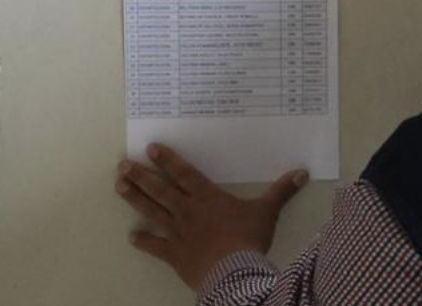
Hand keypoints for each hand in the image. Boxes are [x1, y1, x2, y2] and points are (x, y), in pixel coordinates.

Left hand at [116, 143, 308, 291]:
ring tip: (119, 187)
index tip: (151, 148)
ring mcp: (178, 233)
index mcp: (207, 197)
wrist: (234, 272)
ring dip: (135, 199)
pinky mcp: (174, 254)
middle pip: (160, 190)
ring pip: (152, 212)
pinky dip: (143, 241)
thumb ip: (282, 191)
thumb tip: (302, 172)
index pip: (184, 173)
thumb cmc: (248, 238)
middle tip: (122, 165)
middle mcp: (187, 210)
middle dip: (140, 176)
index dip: (167, 159)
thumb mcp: (268, 211)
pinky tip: (131, 237)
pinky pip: (155, 246)